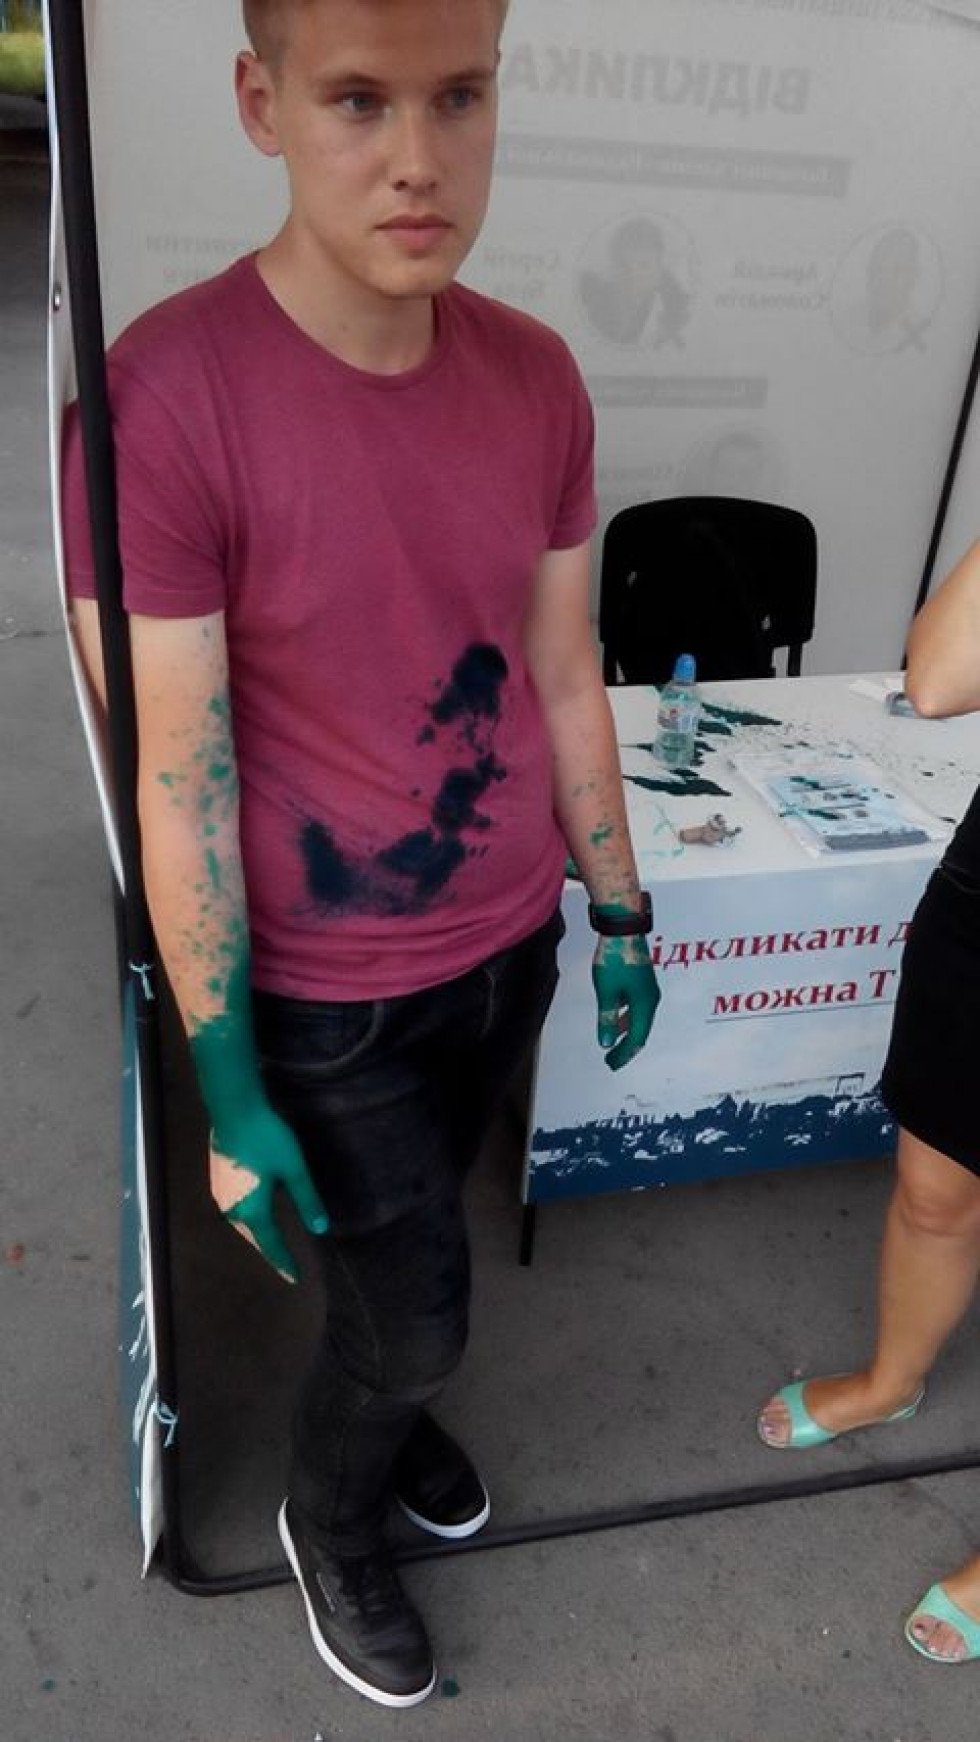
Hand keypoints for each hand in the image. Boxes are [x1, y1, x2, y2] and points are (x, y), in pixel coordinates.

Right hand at [208, 1102, 328, 1283]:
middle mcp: (233, 1210)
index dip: (285, 1262)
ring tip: (270, 1242)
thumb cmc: (267, 1139)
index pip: (272, 1245)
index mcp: (253, 1211)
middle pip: (254, 1237)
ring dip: (257, 1234)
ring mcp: (221, 1195)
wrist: (233, 1110)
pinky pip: (235, 1210)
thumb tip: (322, 1229)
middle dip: (270, 1250)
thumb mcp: (294, 1169)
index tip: (296, 1278)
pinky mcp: (217, 1180)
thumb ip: (307, 1200)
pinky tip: (253, 1212)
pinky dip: (247, 1218)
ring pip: (242, 1224)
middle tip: (284, 1264)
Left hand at [591, 934, 659, 1071]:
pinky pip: (636, 1006)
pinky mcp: (642, 979)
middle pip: (640, 1030)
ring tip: (613, 1042)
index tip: (610, 1064)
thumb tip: (607, 1042)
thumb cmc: (615, 958)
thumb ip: (607, 1018)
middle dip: (625, 1047)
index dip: (623, 1054)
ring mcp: (648, 989)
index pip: (636, 1038)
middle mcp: (651, 999)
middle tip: (611, 1059)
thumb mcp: (607, 993)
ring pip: (638, 1018)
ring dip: (625, 1031)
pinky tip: (615, 1015)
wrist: (623, 927)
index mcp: (645, 1004)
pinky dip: (626, 1016)